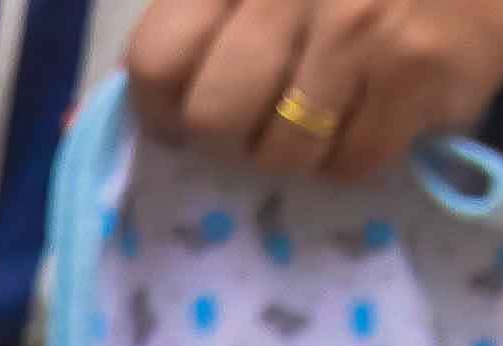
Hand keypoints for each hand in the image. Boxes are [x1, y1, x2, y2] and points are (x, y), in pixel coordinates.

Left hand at [117, 0, 502, 188]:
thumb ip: (193, 30)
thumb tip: (90, 120)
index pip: (156, 61)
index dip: (161, 107)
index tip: (183, 116)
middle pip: (212, 119)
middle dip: (231, 138)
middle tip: (263, 119)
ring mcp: (355, 26)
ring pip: (280, 151)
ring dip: (299, 150)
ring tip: (327, 110)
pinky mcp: (413, 69)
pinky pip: (350, 163)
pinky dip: (357, 155)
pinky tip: (375, 113)